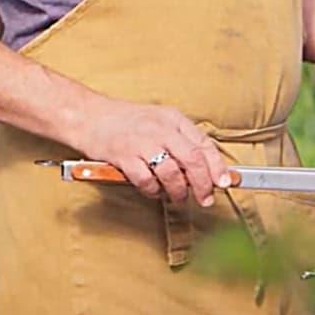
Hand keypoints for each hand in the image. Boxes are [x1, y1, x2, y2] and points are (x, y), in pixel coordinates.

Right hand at [71, 97, 229, 206]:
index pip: (203, 144)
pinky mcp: (123, 156)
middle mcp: (160, 128)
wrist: (89, 116)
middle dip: (203, 184)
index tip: (225, 182)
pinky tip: (153, 190)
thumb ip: (181, 142)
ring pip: (171, 173)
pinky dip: (153, 190)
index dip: (218, 166)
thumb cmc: (126, 122)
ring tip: (177, 197)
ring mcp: (141, 142)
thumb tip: (207, 169)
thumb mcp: (159, 122)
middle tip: (205, 198)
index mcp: (173, 119)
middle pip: (192, 159)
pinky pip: (146, 180)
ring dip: (178, 191)